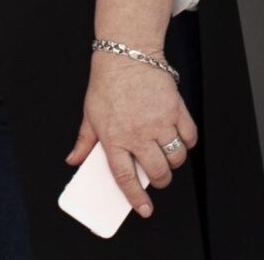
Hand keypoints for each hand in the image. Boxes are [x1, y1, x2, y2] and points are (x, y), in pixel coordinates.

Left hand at [67, 52, 197, 219]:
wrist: (127, 53)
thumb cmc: (107, 83)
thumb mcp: (89, 114)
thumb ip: (83, 141)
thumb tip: (73, 160)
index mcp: (114, 138)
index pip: (125, 178)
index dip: (136, 199)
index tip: (144, 209)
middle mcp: (138, 133)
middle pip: (157, 171)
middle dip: (160, 181)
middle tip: (158, 177)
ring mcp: (159, 122)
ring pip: (176, 157)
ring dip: (174, 162)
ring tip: (167, 156)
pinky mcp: (176, 109)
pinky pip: (190, 136)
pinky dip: (187, 142)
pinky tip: (179, 138)